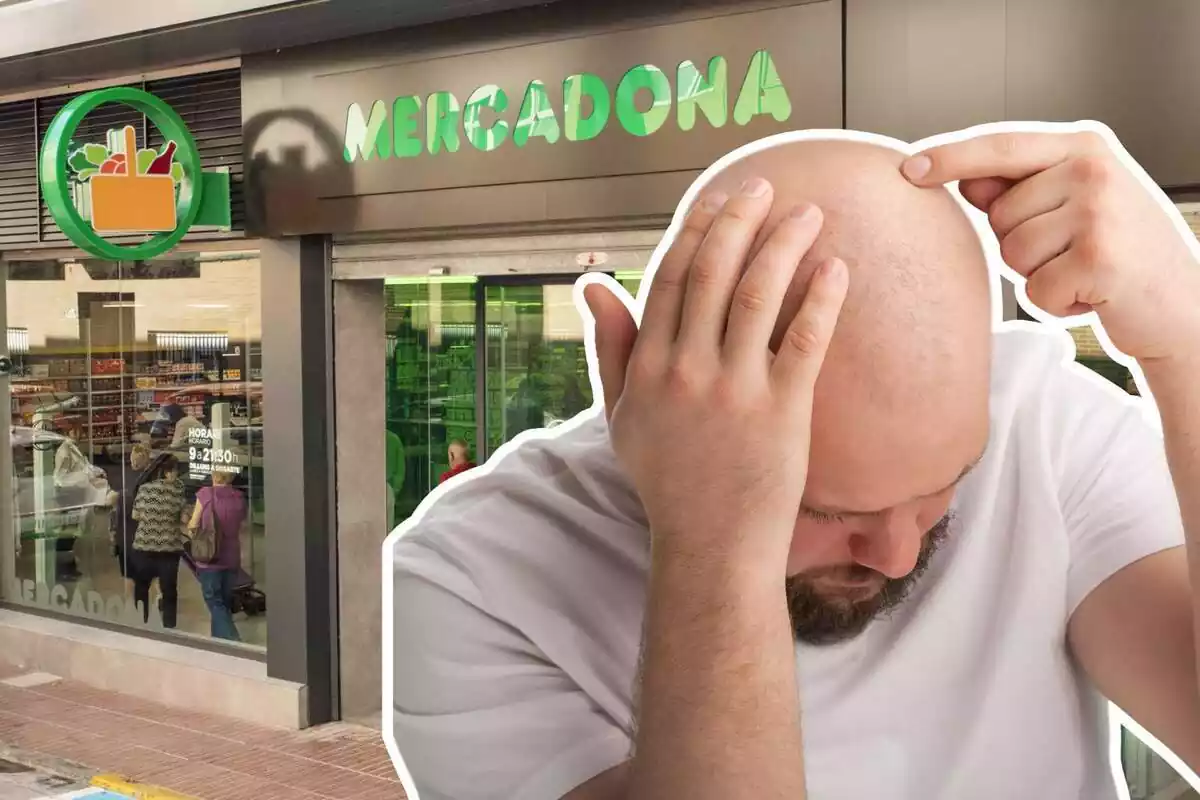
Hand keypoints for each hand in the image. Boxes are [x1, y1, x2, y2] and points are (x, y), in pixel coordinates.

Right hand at [584, 178, 848, 572]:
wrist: (711, 544)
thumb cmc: (667, 479)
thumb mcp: (622, 414)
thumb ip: (609, 347)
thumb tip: (593, 285)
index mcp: (650, 366)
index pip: (669, 278)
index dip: (696, 230)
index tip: (718, 197)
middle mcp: (687, 369)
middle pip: (713, 273)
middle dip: (741, 219)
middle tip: (767, 186)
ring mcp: (735, 390)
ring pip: (759, 295)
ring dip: (785, 245)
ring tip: (810, 214)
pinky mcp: (782, 412)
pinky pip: (804, 341)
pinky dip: (821, 300)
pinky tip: (838, 269)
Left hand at [902, 129, 1199, 363]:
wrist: (1185, 307)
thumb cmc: (1120, 255)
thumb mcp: (1074, 207)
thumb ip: (1021, 189)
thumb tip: (963, 178)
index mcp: (1085, 145)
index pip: (1000, 145)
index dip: (950, 157)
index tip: (908, 169)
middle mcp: (1093, 169)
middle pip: (998, 214)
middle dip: (1021, 244)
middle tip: (1073, 252)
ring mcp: (1099, 211)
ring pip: (1011, 253)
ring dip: (1038, 276)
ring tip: (1084, 271)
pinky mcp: (1099, 258)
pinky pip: (1033, 289)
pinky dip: (1056, 304)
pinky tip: (1094, 296)